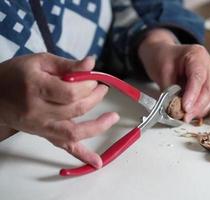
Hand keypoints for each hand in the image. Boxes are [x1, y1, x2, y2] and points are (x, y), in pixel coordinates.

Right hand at [0, 53, 118, 167]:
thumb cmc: (16, 76)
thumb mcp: (39, 61)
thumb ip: (67, 65)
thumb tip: (91, 63)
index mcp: (36, 88)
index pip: (70, 92)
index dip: (88, 85)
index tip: (94, 78)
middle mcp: (38, 111)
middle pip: (76, 109)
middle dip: (95, 97)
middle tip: (102, 88)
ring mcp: (41, 127)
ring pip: (74, 132)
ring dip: (97, 126)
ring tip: (113, 117)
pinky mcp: (44, 135)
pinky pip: (64, 148)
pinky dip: (82, 155)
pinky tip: (97, 162)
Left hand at [138, 29, 209, 121]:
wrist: (165, 53)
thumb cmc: (164, 58)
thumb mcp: (162, 71)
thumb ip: (169, 90)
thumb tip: (174, 109)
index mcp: (197, 55)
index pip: (198, 76)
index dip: (193, 94)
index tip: (185, 107)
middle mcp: (208, 65)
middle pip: (209, 88)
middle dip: (198, 106)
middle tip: (185, 117)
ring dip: (200, 109)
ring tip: (186, 117)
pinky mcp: (209, 85)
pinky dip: (201, 109)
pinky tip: (191, 114)